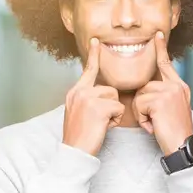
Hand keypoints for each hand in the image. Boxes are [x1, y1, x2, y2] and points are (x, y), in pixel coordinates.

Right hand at [63, 38, 124, 155]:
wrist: (74, 152)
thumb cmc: (80, 136)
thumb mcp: (79, 112)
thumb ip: (89, 99)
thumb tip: (104, 92)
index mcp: (75, 92)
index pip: (88, 70)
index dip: (94, 55)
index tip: (97, 40)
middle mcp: (80, 92)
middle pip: (110, 88)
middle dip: (111, 105)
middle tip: (98, 121)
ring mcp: (88, 98)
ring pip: (115, 98)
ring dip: (113, 113)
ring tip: (100, 124)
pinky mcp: (98, 107)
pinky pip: (118, 108)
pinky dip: (115, 120)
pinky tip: (103, 127)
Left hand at [132, 31, 192, 154]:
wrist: (183, 145)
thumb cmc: (175, 131)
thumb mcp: (174, 108)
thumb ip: (165, 95)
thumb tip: (147, 91)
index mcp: (180, 86)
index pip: (166, 64)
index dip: (160, 49)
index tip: (157, 34)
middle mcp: (176, 86)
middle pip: (145, 86)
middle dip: (143, 104)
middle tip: (155, 120)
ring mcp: (169, 92)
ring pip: (140, 95)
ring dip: (142, 113)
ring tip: (155, 123)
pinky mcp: (160, 101)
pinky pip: (139, 105)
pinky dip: (142, 119)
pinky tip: (154, 126)